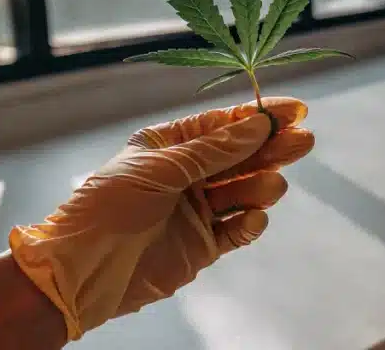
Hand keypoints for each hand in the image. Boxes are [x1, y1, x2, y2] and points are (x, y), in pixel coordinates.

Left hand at [9, 97, 312, 340]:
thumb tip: (258, 126)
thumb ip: (212, 151)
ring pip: (243, 192)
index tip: (294, 111)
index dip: (259, 117)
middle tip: (304, 141)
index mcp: (168, 146)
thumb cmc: (106, 209)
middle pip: (240, 157)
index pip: (222, 125)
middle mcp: (185, 175)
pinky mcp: (201, 246)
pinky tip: (254, 218)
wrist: (81, 273)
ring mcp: (195, 211)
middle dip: (272, 148)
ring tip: (272, 186)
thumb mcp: (159, 169)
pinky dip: (249, 223)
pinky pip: (236, 230)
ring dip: (261, 186)